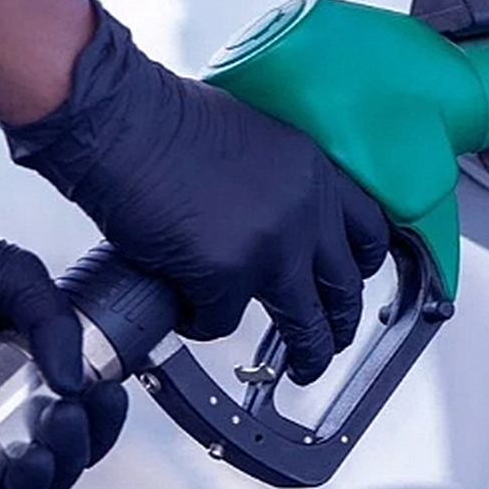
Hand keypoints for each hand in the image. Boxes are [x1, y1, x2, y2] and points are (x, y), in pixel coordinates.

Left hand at [0, 113, 127, 488]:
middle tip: (63, 424)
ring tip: (31, 462)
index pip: (82, 425)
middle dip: (70, 458)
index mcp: (33, 377)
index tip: (101, 399)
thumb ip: (53, 320)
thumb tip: (73, 379)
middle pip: (52, 469)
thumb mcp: (17, 276)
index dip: (100, 426)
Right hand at [3, 0, 388, 384]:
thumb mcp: (252, 139)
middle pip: (345, 287)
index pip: (369, 229)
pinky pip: (222, 323)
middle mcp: (306, 208)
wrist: (120, 119)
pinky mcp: (226, 274)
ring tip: (298, 369)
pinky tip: (187, 311)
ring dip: (305, 354)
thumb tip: (275, 221)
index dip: (363, 264)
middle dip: (340, 323)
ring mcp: (271, 245)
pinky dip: (203, 323)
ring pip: (306, 323)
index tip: (355, 281)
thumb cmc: (164, 120)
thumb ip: (279, 182)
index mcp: (314, 169)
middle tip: (330, 340)